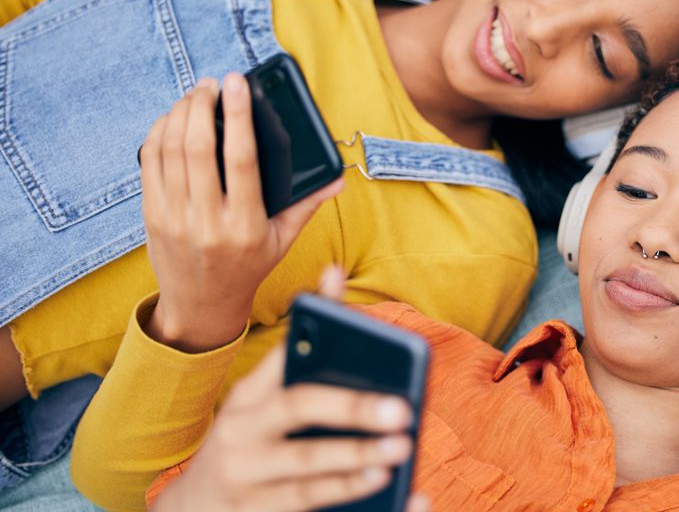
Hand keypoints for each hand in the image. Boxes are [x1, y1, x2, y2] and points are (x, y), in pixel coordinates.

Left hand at [139, 75, 343, 351]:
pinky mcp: (152, 214)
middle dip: (203, 105)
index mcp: (245, 224)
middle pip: (198, 148)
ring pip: (170, 149)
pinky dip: (159, 132)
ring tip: (195, 95)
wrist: (201, 306)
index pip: (242, 160)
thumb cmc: (247, 268)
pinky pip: (149, 162)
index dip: (239, 117)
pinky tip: (174, 119)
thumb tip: (338, 178)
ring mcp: (174, 217)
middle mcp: (207, 220)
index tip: (237, 84)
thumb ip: (307, 205)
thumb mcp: (282, 240)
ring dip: (180, 113)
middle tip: (212, 83)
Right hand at [150, 337, 428, 511]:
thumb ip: (302, 344)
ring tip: (400, 448)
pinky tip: (385, 484)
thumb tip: (335, 271)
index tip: (359, 320)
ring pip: (307, 465)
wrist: (196, 508)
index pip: (285, 350)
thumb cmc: (251, 438)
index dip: (318, 327)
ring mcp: (246, 475)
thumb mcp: (264, 395)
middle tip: (400, 408)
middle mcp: (242, 429)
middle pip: (298, 408)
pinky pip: (308, 505)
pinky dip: (349, 494)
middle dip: (350, 406)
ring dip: (356, 456)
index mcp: (250, 393)